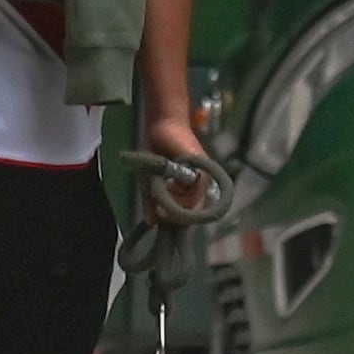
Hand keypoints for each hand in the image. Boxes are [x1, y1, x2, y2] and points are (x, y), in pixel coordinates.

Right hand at [134, 115, 218, 229]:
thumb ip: (150, 202)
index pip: (187, 218)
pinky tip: (171, 181)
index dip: (177, 224)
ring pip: (193, 206)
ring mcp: (203, 181)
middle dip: (175, 216)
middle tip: (161, 209)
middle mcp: (197, 189)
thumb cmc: (155, 151)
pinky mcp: (204, 172)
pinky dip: (180, 189)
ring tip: (164, 186)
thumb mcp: (148, 181)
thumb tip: (152, 223)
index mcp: (185, 193)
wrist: (161, 127)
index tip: (164, 226)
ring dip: (175, 200)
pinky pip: (195, 192)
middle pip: (191, 215)